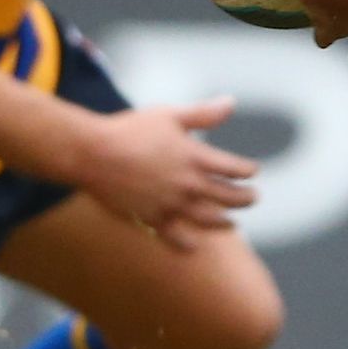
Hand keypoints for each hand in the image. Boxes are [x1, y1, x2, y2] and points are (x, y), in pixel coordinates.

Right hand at [72, 97, 261, 250]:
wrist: (93, 153)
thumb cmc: (130, 130)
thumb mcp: (170, 115)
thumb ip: (203, 113)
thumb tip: (231, 103)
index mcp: (195, 157)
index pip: (233, 168)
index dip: (247, 171)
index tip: (252, 172)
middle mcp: (187, 184)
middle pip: (227, 197)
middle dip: (244, 199)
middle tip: (253, 198)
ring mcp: (170, 204)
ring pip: (207, 220)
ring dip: (224, 223)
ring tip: (233, 225)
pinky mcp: (150, 218)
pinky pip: (175, 237)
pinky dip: (188, 244)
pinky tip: (195, 246)